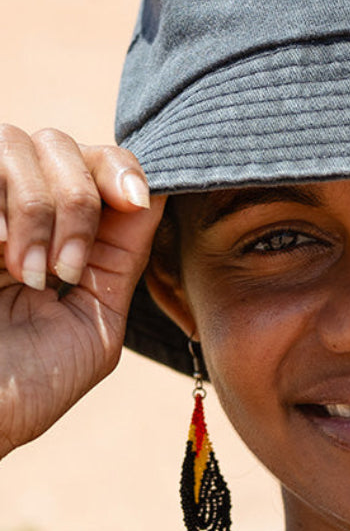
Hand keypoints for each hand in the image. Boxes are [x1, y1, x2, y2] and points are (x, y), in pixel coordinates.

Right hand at [0, 127, 164, 456]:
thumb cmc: (30, 387)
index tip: (131, 201)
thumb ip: (123, 257)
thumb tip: (154, 190)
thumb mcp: (95, 322)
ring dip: (38, 208)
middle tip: (65, 271)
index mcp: (54, 233)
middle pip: (56, 143)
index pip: (91, 162)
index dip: (116, 168)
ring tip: (28, 275)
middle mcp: (11, 210)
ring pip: (14, 143)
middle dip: (78, 200)